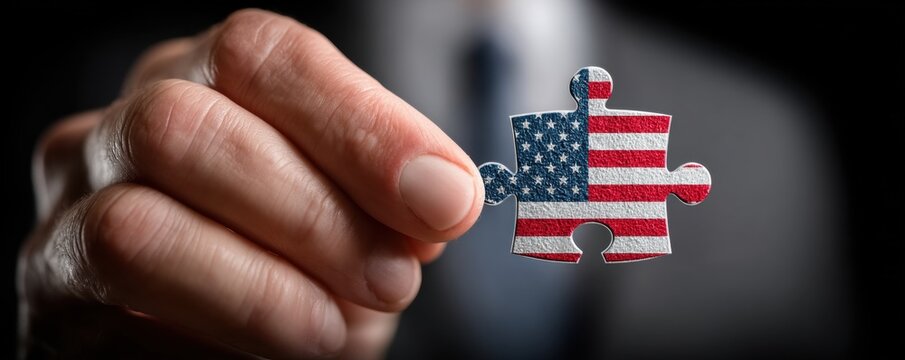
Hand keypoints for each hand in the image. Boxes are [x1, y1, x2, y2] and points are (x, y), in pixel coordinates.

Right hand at [18, 9, 482, 358]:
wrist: (233, 340)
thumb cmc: (305, 264)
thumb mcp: (358, 220)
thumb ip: (387, 200)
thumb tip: (438, 195)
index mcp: (205, 80)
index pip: (264, 57)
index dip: (364, 127)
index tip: (446, 200)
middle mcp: (119, 128)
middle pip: (184, 127)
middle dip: (312, 214)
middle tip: (392, 280)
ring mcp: (68, 214)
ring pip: (134, 228)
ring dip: (260, 291)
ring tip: (334, 330)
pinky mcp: (50, 305)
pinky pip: (116, 323)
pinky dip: (216, 345)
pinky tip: (269, 356)